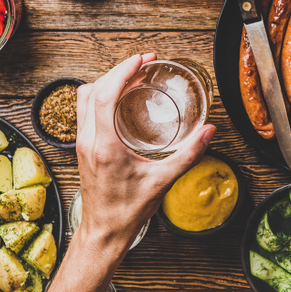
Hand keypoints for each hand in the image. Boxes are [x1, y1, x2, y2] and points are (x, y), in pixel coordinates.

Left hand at [75, 54, 216, 246]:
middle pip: (93, 90)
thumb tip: (208, 131)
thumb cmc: (128, 210)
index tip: (141, 60)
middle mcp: (88, 141)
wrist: (104, 231)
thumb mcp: (163, 180)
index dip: (122, 71)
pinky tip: (121, 98)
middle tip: (143, 63)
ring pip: (84, 98)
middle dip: (118, 70)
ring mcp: (82, 143)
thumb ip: (189, 154)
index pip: (105, 95)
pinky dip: (101, 95)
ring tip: (132, 76)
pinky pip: (85, 110)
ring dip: (106, 81)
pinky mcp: (83, 147)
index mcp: (105, 146)